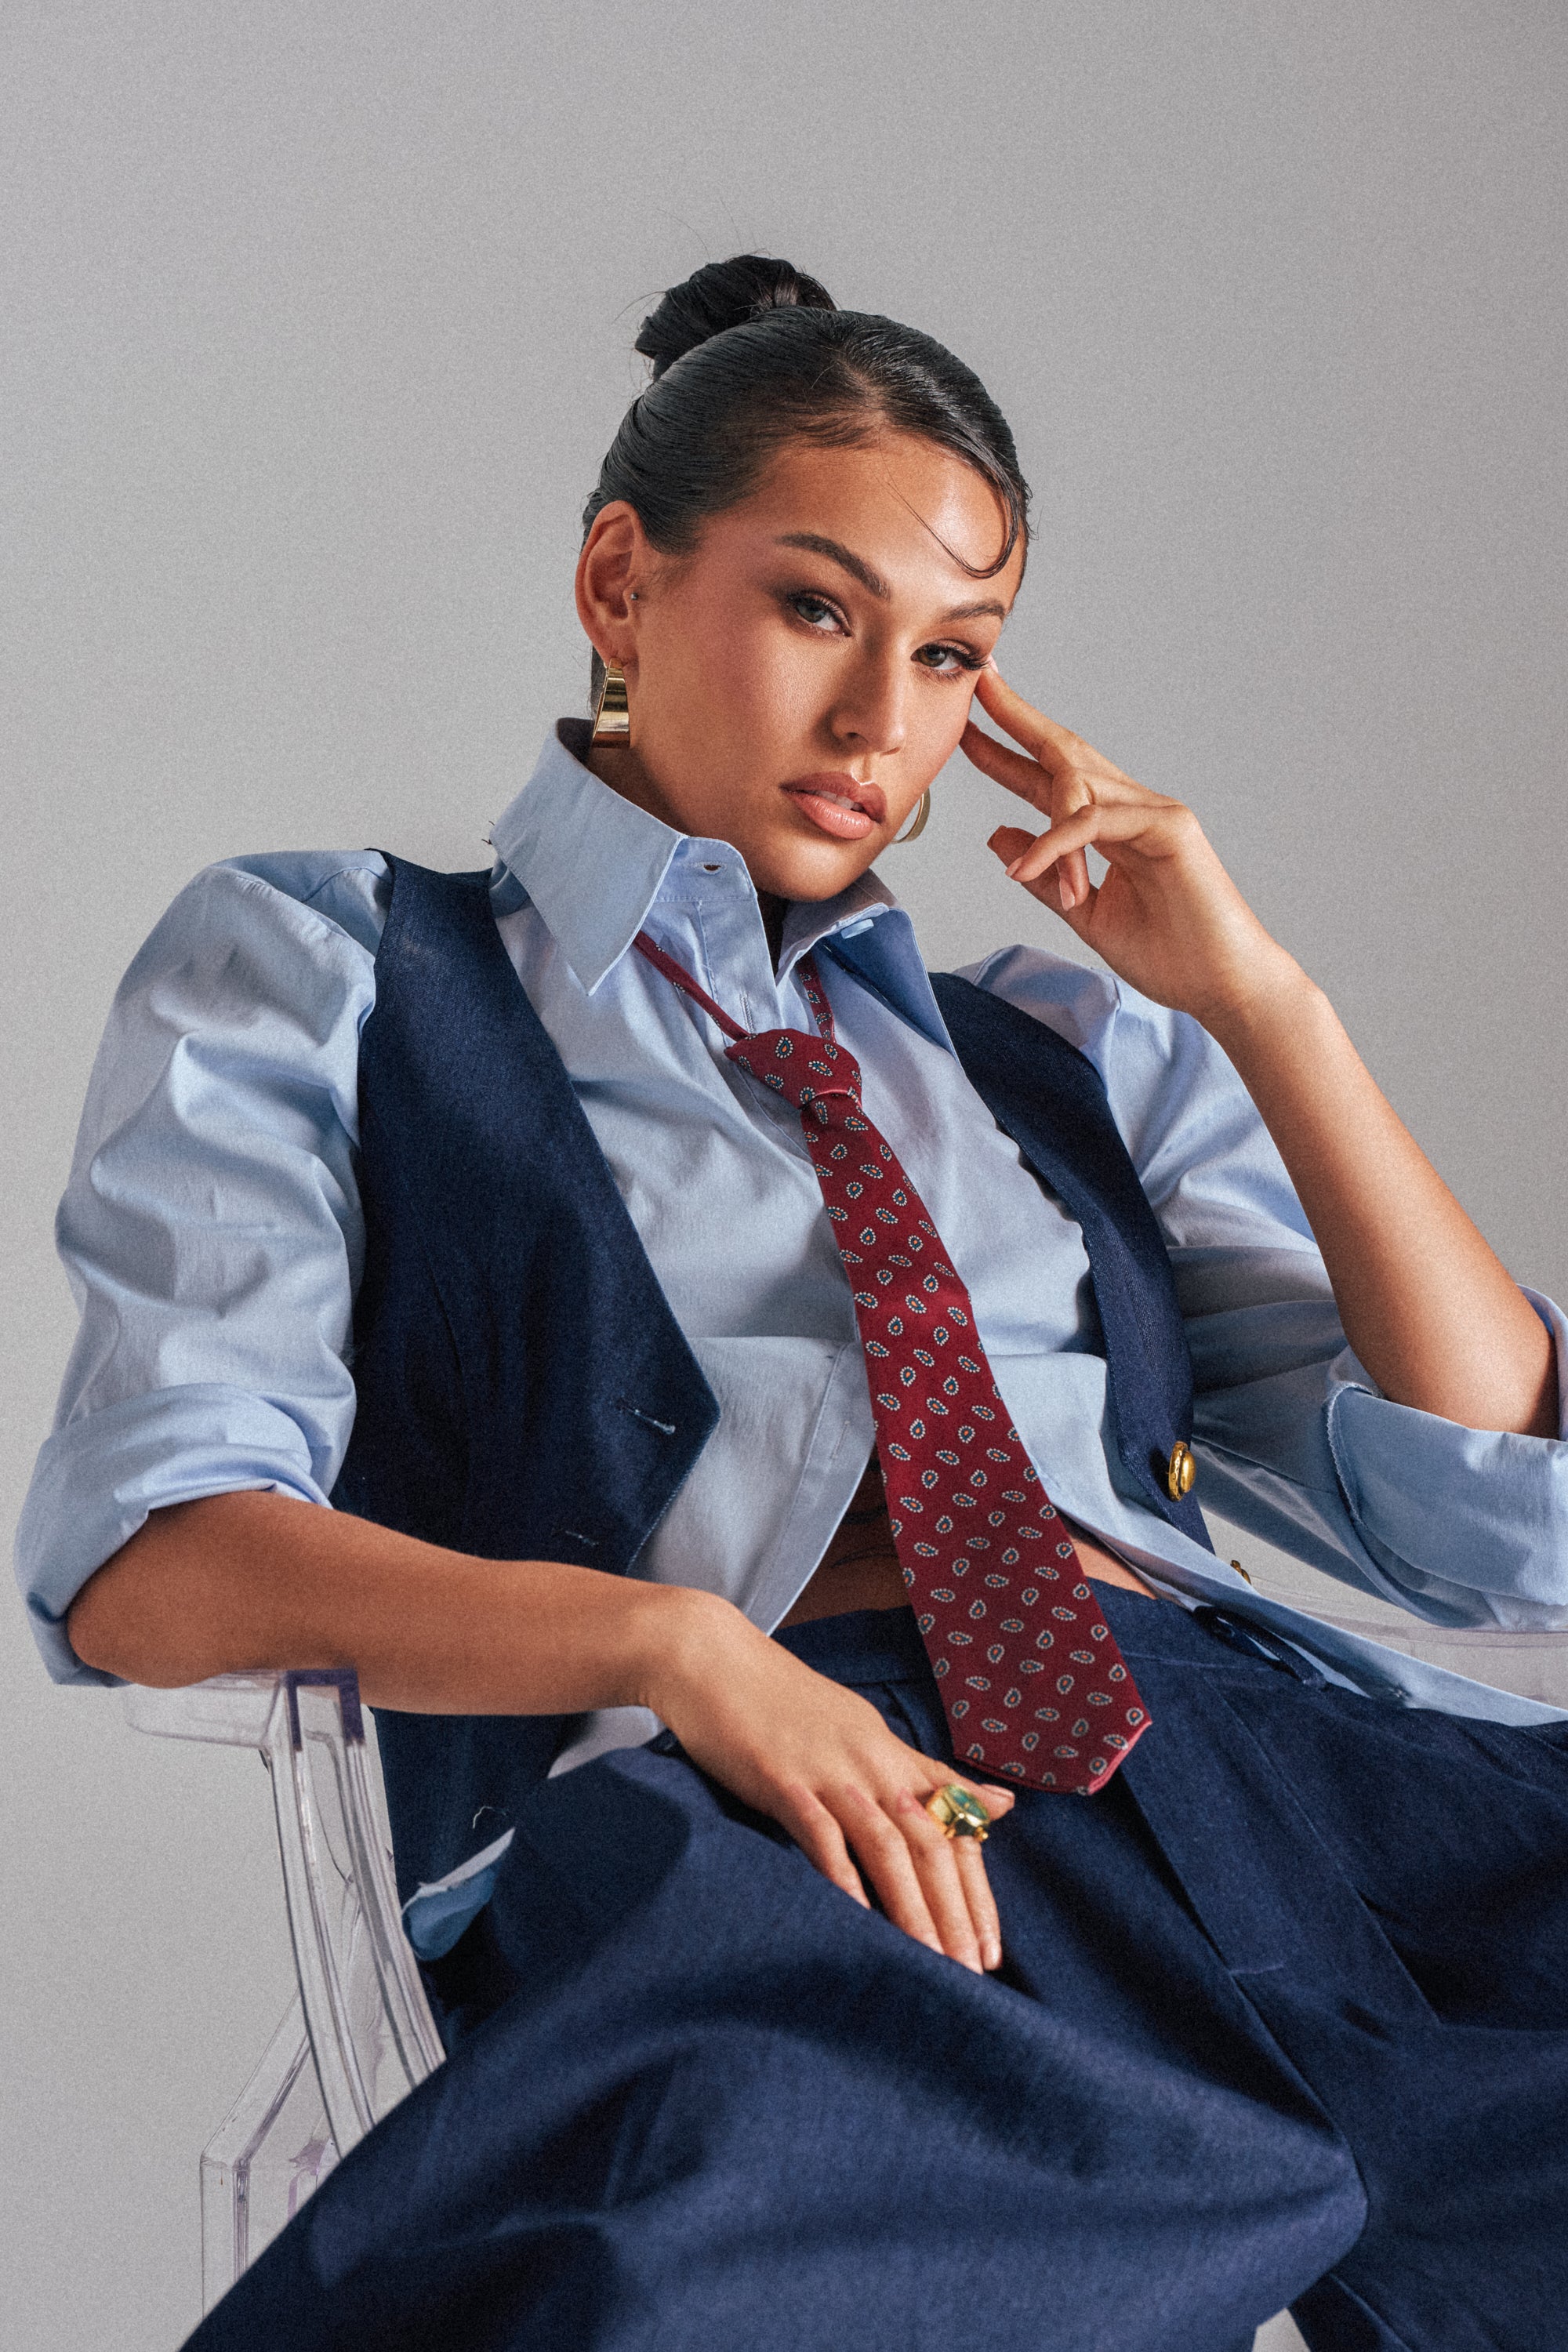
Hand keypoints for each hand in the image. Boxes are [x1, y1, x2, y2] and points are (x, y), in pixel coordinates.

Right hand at [647, 1591, 1016, 1972]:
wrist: (713, 1659)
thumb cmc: (785, 1703)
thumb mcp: (866, 1732)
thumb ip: (929, 1775)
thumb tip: (1003, 1805)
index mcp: (893, 1756)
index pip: (954, 1827)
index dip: (976, 1891)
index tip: (991, 1950)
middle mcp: (873, 1764)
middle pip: (930, 1844)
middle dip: (955, 1913)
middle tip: (973, 1973)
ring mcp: (830, 1771)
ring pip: (887, 1845)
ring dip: (913, 1908)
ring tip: (931, 1962)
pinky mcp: (782, 1779)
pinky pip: (821, 1835)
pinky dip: (844, 1879)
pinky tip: (860, 1921)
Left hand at [961, 666, 1296, 1028]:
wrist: (1221, 987)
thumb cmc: (1168, 956)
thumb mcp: (1084, 913)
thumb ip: (1045, 875)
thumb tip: (998, 835)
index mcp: (1113, 829)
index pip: (1055, 779)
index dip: (1011, 752)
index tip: (968, 729)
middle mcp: (1134, 810)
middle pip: (1066, 753)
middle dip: (1017, 717)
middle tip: (978, 680)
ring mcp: (1156, 813)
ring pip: (1077, 781)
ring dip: (1019, 770)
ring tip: (970, 749)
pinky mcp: (1170, 828)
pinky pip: (1095, 823)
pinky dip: (1055, 843)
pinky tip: (1024, 867)